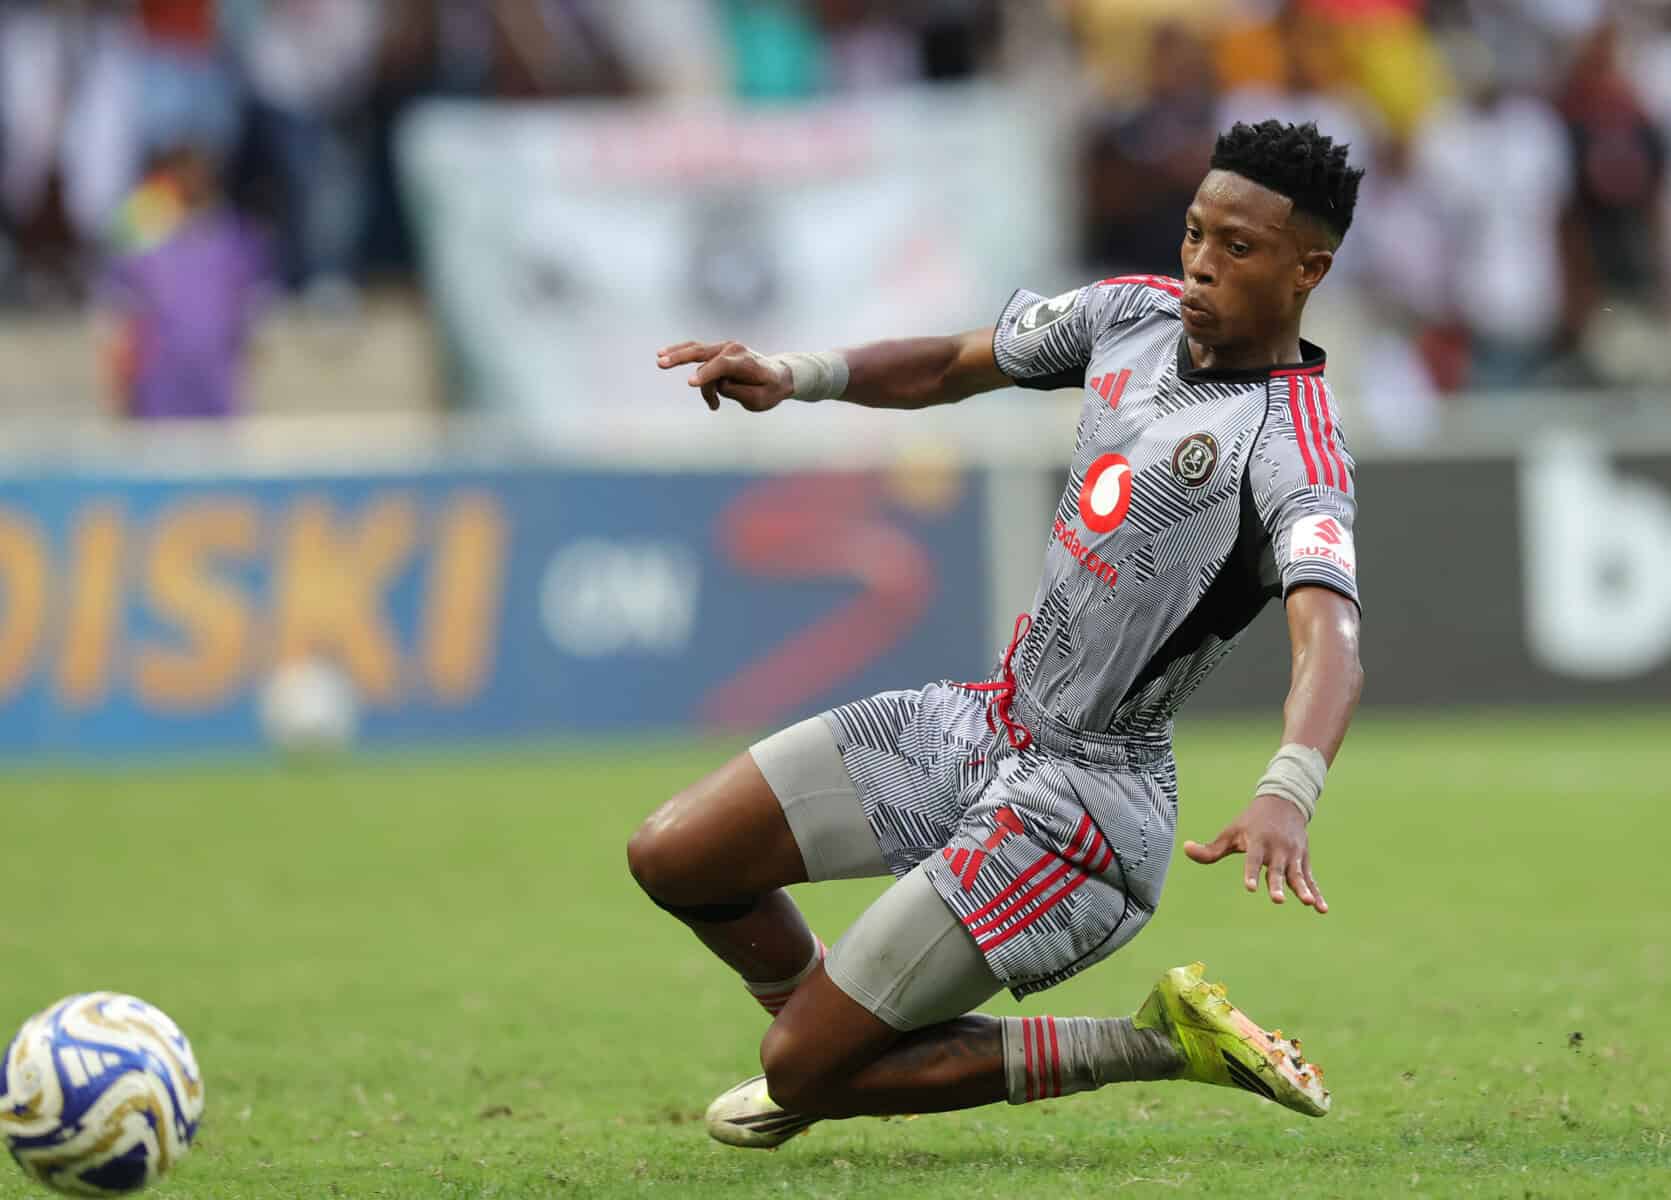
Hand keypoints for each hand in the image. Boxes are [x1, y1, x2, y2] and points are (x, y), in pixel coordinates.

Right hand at [656, 341, 792, 412]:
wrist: (778, 375)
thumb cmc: (769, 389)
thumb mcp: (760, 399)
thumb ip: (738, 392)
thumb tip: (718, 384)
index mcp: (745, 362)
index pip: (722, 365)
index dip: (706, 374)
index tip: (690, 384)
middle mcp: (732, 349)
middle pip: (703, 352)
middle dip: (681, 358)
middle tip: (661, 364)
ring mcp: (723, 348)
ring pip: (696, 350)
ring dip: (676, 355)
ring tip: (659, 361)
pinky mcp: (716, 351)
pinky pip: (695, 351)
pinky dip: (680, 352)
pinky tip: (662, 353)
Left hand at [1183, 794, 1326, 912]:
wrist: (1284, 802)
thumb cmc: (1251, 822)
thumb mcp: (1231, 832)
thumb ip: (1211, 848)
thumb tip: (1185, 849)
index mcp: (1258, 842)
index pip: (1253, 860)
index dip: (1251, 873)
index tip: (1249, 887)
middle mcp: (1277, 849)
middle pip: (1277, 870)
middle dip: (1277, 885)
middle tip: (1277, 900)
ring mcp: (1293, 855)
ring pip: (1298, 875)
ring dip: (1304, 889)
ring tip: (1309, 903)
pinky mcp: (1304, 861)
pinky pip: (1311, 880)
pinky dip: (1318, 893)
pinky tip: (1322, 910)